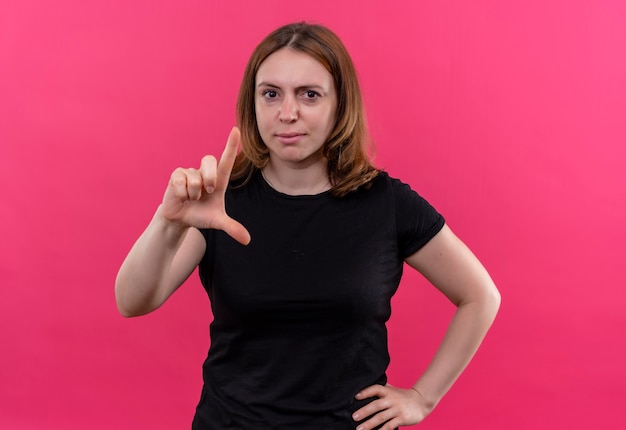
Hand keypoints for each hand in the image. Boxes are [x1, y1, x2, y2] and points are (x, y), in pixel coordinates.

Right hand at [160, 127, 250, 244]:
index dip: (231, 145)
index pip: (227, 160)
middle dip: (209, 179)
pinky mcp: (176, 175)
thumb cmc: (201, 215)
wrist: (180, 219)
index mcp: (219, 179)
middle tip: (207, 192)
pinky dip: (182, 195)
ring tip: (192, 198)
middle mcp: (205, 172)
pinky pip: (180, 183)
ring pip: (194, 178)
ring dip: (193, 194)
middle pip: (210, 161)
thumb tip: (247, 240)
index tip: (236, 130)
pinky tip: (181, 197)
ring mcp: (190, 172)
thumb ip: (232, 228)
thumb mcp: (217, 222)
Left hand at [352, 384, 431, 429]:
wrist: (421, 402)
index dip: (366, 392)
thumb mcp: (392, 389)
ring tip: (359, 429)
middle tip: (354, 417)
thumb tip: (364, 386)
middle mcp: (392, 399)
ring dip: (369, 424)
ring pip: (381, 417)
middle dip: (364, 411)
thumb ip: (381, 388)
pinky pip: (390, 426)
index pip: (376, 389)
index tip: (356, 396)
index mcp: (388, 391)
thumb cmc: (402, 396)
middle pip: (376, 405)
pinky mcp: (402, 419)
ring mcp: (397, 410)